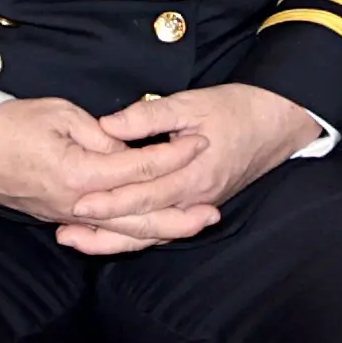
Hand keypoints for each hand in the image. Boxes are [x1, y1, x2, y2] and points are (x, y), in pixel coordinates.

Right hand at [0, 94, 225, 247]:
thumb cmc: (8, 123)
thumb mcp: (60, 114)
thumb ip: (102, 135)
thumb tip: (130, 147)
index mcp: (79, 174)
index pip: (139, 168)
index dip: (174, 155)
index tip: (201, 141)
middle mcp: (76, 204)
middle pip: (139, 216)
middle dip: (180, 215)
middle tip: (214, 211)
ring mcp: (67, 215)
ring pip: (123, 230)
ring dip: (161, 229)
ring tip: (193, 225)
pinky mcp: (59, 216)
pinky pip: (103, 231)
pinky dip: (130, 233)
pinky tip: (150, 230)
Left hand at [55, 82, 321, 255]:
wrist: (278, 122)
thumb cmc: (236, 108)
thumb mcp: (191, 103)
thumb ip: (148, 117)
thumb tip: (108, 125)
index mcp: (192, 174)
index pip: (142, 194)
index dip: (108, 201)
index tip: (76, 203)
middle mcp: (195, 198)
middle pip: (143, 224)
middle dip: (102, 231)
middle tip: (64, 232)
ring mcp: (199, 205)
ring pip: (153, 233)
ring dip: (115, 239)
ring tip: (79, 239)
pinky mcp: (200, 205)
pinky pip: (165, 228)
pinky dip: (138, 234)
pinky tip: (113, 233)